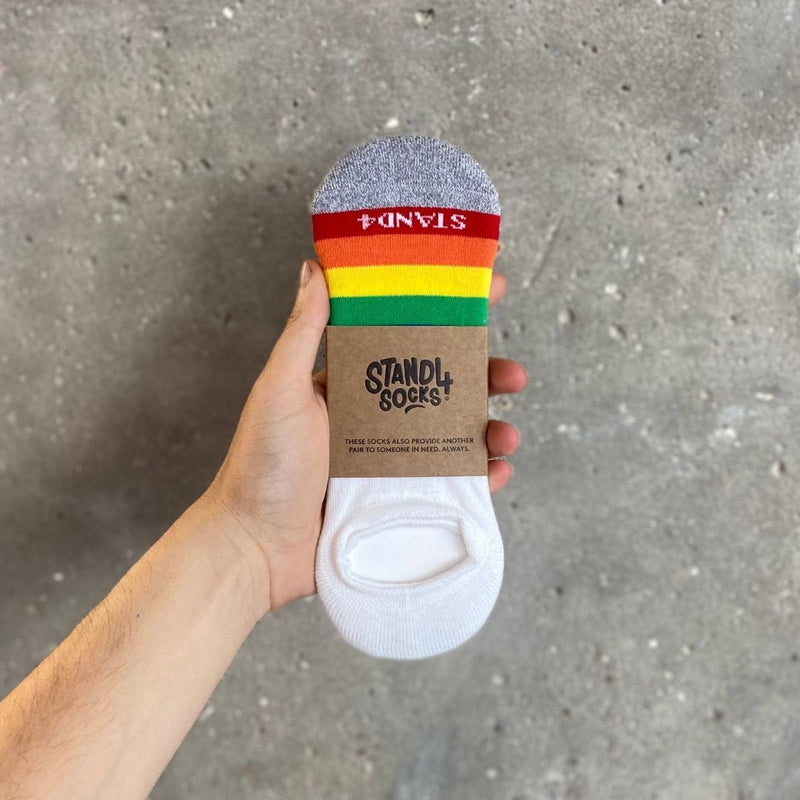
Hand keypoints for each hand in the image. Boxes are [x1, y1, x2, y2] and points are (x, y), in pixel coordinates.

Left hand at [203, 260, 526, 615]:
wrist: (255, 546)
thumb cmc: (260, 464)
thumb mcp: (280, 388)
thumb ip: (303, 332)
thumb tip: (313, 267)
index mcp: (350, 383)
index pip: (405, 338)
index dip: (445, 315)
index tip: (485, 292)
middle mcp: (375, 416)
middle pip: (442, 387)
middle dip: (484, 377)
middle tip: (513, 375)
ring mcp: (390, 458)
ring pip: (454, 434)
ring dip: (490, 428)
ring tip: (508, 432)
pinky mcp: (398, 498)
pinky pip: (449, 482)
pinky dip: (479, 475)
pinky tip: (497, 471)